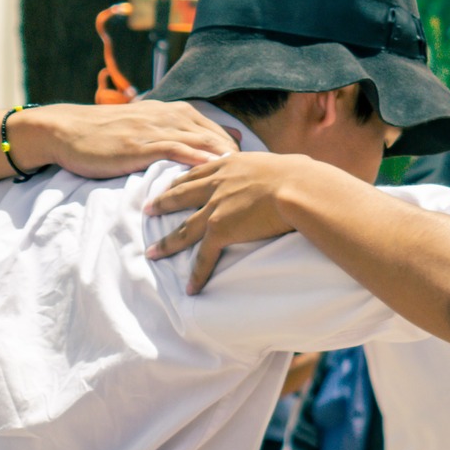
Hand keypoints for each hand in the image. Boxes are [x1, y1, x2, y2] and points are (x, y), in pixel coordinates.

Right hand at [14, 101, 237, 176]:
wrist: (66, 130)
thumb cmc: (106, 134)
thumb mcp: (146, 128)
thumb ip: (176, 135)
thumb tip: (207, 147)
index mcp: (173, 112)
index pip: (216, 129)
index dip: (237, 149)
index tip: (256, 167)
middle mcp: (170, 116)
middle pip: (216, 136)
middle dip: (241, 156)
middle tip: (262, 175)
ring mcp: (156, 129)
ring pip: (202, 141)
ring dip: (227, 158)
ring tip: (250, 176)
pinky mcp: (141, 143)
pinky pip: (176, 149)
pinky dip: (198, 158)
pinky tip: (216, 169)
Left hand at [145, 151, 328, 291]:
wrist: (299, 187)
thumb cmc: (302, 175)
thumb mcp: (285, 162)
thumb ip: (279, 167)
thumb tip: (299, 168)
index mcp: (231, 165)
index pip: (199, 171)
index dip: (183, 179)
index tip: (171, 183)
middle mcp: (217, 184)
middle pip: (181, 195)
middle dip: (162, 202)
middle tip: (147, 209)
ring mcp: (215, 207)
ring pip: (183, 229)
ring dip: (166, 243)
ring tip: (152, 252)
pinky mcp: (220, 230)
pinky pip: (204, 256)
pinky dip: (196, 273)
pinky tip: (190, 287)